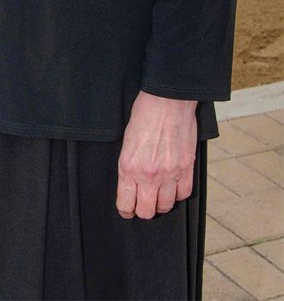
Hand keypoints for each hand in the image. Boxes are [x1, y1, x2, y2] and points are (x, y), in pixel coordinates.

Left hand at [116, 90, 196, 219]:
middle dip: (143, 210)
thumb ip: (129, 166)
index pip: (126, 203)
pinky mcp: (186, 169)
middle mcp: (149, 175)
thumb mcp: (126, 142)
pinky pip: (184, 194)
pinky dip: (178, 193)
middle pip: (147, 211)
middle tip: (142, 203)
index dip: (126, 209)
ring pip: (166, 206)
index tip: (127, 209)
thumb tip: (131, 184)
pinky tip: (173, 186)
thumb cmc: (144, 115)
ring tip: (158, 194)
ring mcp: (170, 174)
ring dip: (161, 202)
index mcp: (129, 167)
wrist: (167, 101)